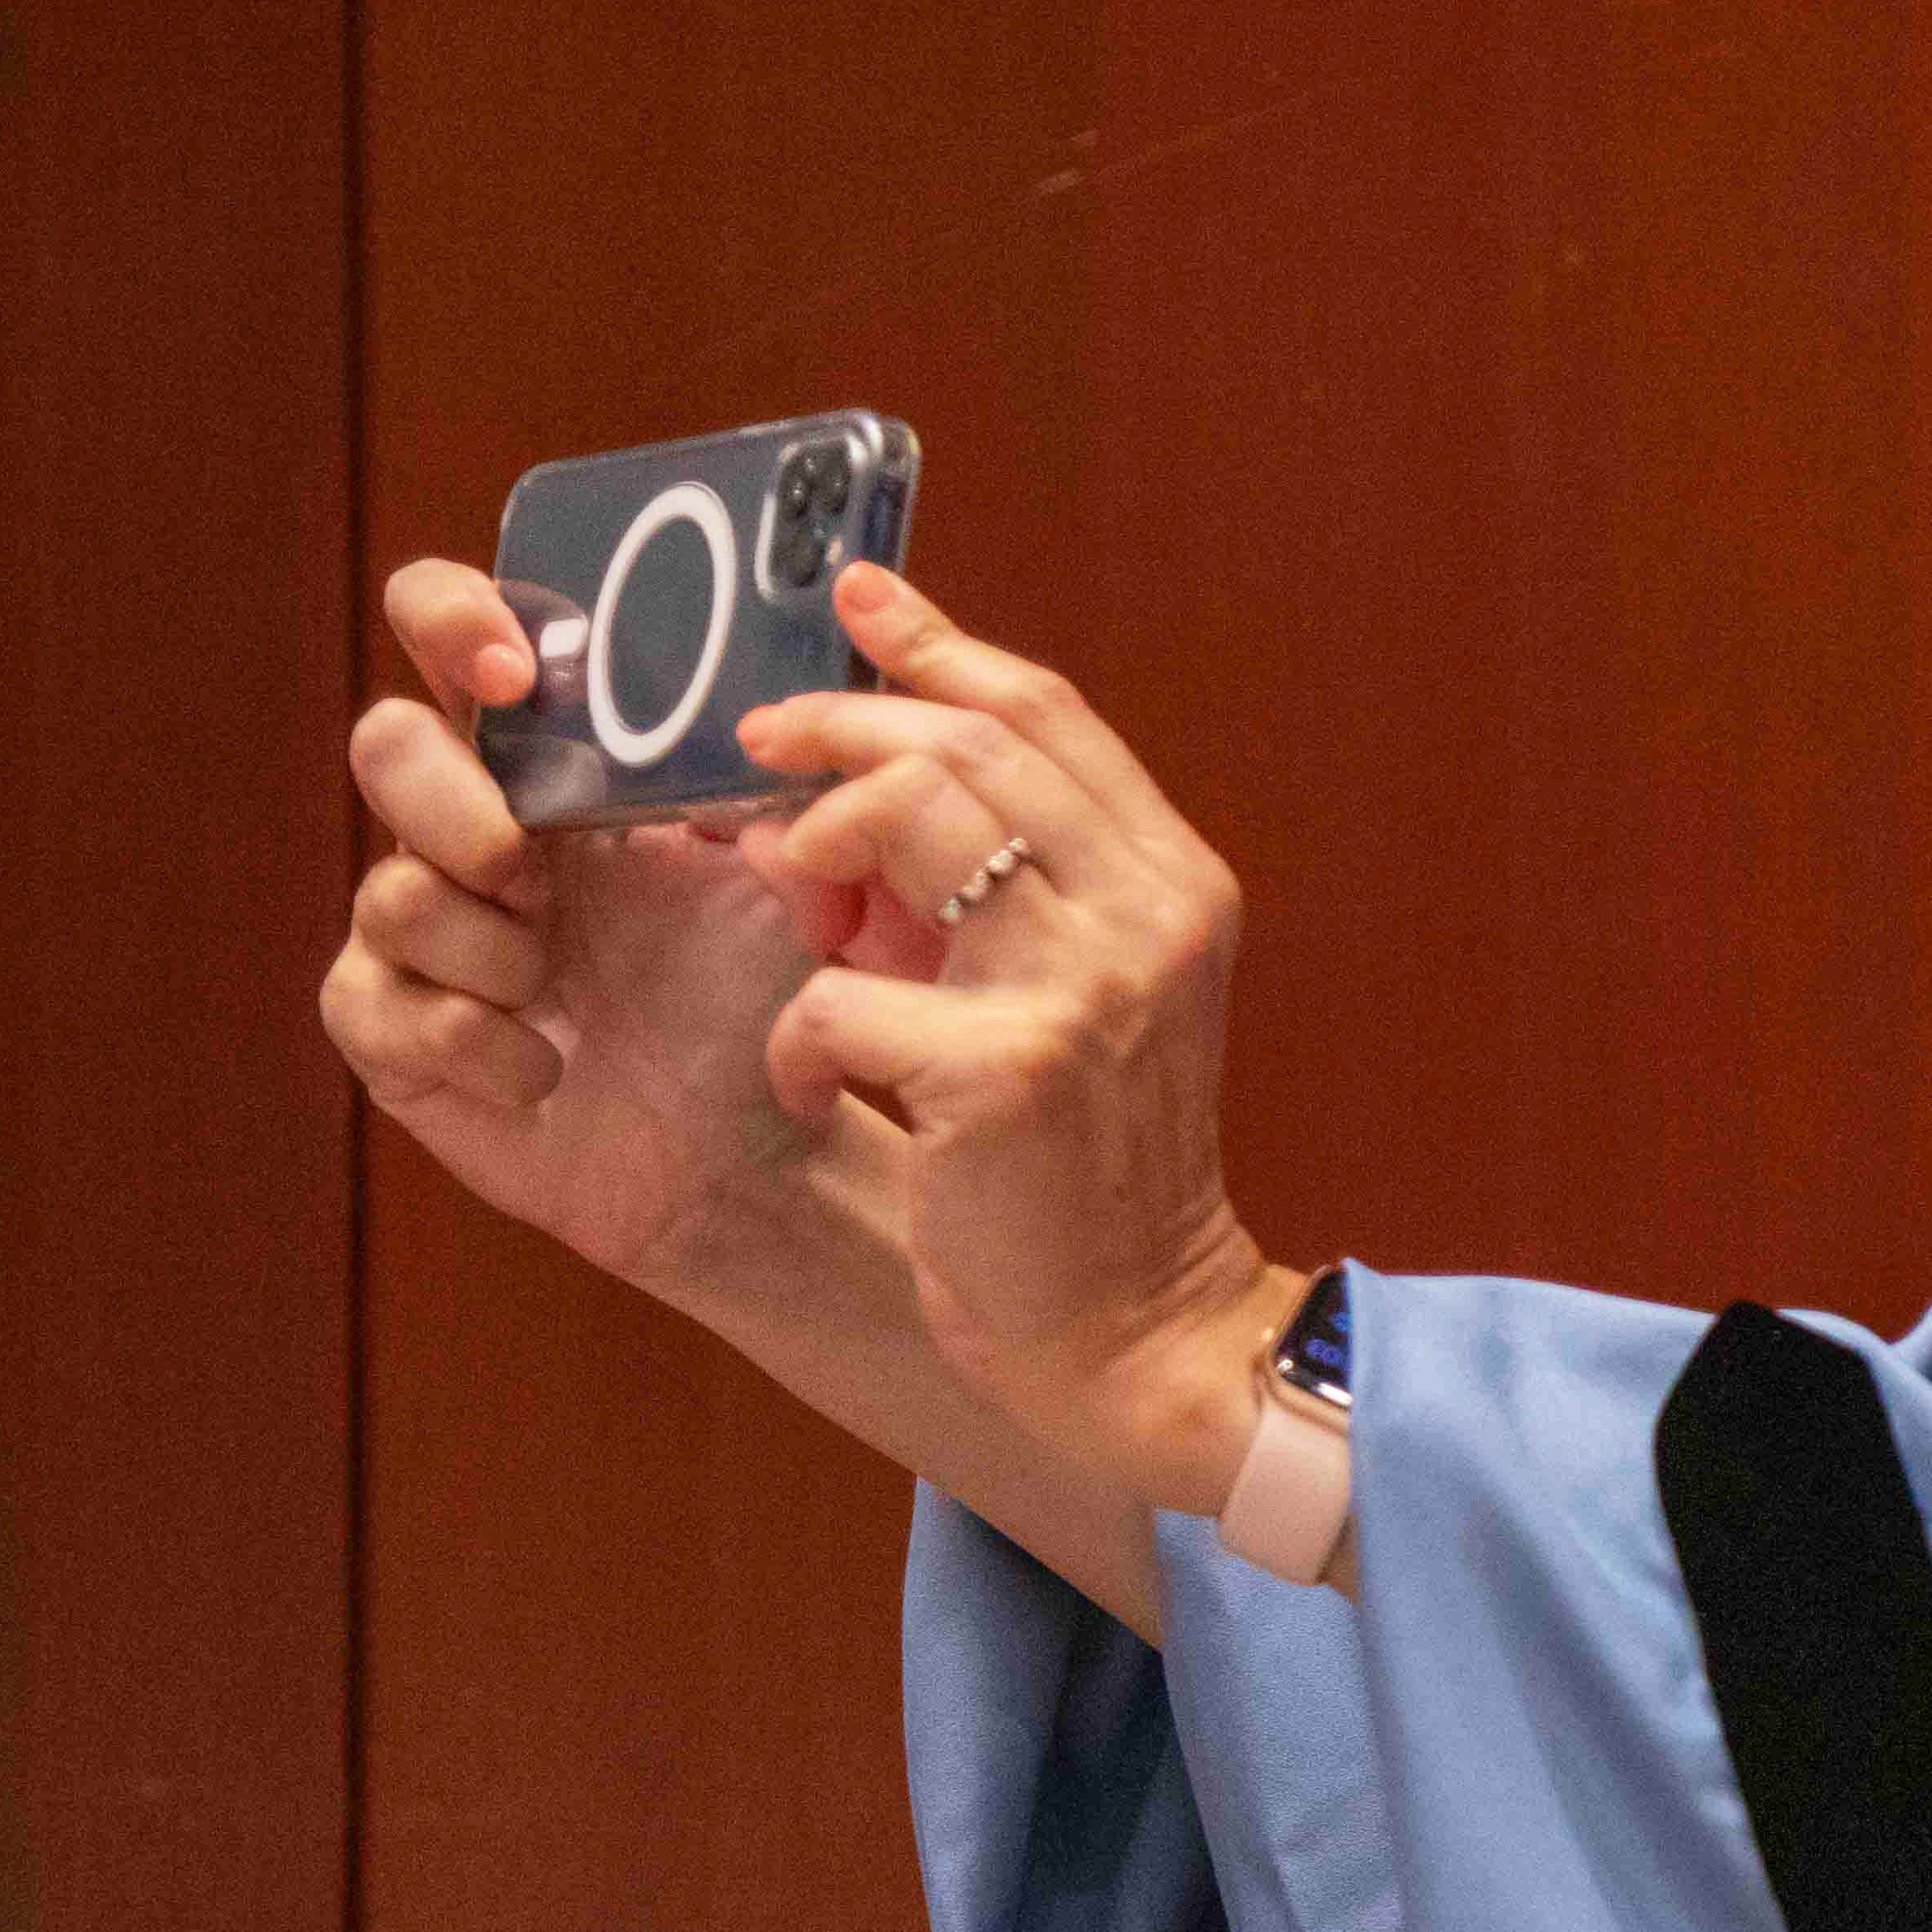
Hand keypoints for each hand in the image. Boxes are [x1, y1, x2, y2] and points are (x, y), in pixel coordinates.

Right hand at [318, 558, 921, 1296]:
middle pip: (385, 743)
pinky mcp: (392, 1031)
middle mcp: (469, 828)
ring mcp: (419, 930)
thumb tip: (763, 703)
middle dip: (452, 801)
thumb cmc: (761, 995)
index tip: (509, 671)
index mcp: (554, 763)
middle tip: (530, 865)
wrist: (751, 1150)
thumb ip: (766, 773)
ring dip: (495, 946)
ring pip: (393, 887)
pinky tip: (547, 1071)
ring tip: (564, 986)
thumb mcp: (787, 870)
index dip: (454, 619)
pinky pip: (383, 1004)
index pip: (457, 635)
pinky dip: (483, 1041)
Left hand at [732, 565, 1292, 1514]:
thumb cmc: (1085, 1166)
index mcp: (1177, 882)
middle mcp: (1148, 914)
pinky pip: (833, 996)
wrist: (1141, 1328)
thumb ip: (1008, 888)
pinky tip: (811, 1084)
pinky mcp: (1003, 1074)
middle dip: (835, 731)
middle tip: (755, 757)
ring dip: (810, 852)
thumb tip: (856, 784)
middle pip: (966, 742)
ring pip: (902, 820)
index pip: (1049, 712)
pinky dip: (794, 1038)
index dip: (937, 647)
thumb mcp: (1081, 993)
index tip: (855, 603)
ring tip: (798, 929)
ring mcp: (1083, 989)